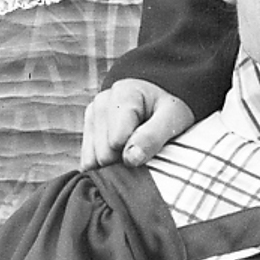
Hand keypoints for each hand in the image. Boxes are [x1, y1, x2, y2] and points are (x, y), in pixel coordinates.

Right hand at [80, 82, 195, 169]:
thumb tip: (130, 159)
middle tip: (144, 148)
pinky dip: (104, 166)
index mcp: (123, 93)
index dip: (136, 151)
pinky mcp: (86, 132)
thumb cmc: (168, 112)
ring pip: (92, 160)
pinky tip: (121, 155)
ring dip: (114, 164)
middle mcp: (101, 102)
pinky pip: (88, 163)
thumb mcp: (172, 120)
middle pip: (104, 153)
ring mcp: (91, 116)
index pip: (117, 141)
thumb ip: (152, 137)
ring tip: (133, 149)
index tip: (152, 144)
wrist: (160, 106)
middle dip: (124, 159)